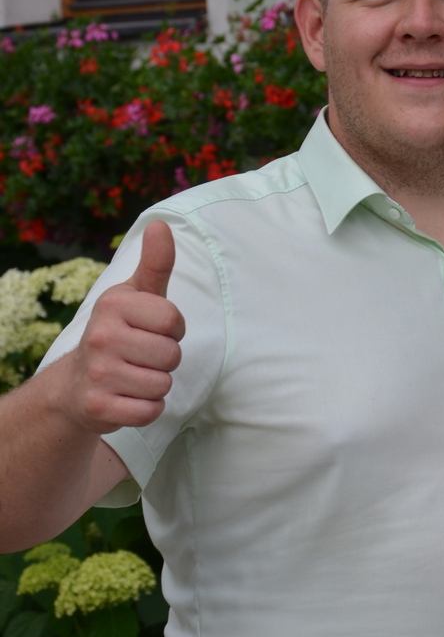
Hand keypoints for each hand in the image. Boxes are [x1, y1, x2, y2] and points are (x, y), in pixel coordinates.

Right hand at [62, 220, 184, 433]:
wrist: (75, 385)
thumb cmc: (118, 334)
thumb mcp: (136, 296)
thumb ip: (155, 264)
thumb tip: (161, 225)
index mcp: (114, 304)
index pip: (174, 320)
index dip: (173, 330)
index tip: (152, 331)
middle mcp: (100, 335)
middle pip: (172, 355)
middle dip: (165, 361)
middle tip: (141, 358)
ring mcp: (97, 373)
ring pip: (163, 385)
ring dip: (156, 386)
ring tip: (133, 377)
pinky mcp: (98, 407)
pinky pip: (150, 411)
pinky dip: (147, 409)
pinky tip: (127, 398)